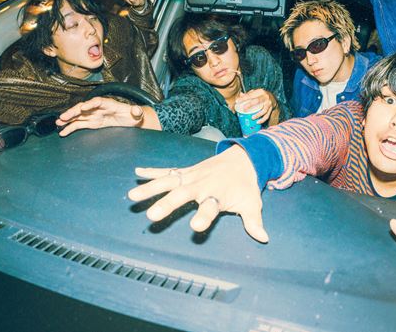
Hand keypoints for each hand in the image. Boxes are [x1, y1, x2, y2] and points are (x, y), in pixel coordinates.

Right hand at [56, 97, 143, 135]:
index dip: (90, 104)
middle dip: (74, 111)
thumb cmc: (133, 116)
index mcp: (109, 104)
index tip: (83, 107)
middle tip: (64, 117)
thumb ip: (136, 112)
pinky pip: (79, 124)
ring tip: (58, 123)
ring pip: (79, 116)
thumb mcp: (137, 114)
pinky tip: (63, 132)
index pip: (97, 102)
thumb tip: (137, 110)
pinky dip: (71, 128)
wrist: (131, 120)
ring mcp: (94, 115)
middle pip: (84, 108)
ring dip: (68, 119)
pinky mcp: (92, 123)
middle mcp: (98, 108)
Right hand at [128, 145, 268, 242]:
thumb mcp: (252, 203)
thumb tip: (263, 238)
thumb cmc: (246, 185)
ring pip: (169, 181)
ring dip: (150, 188)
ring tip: (132, 196)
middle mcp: (202, 184)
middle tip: (151, 216)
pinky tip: (137, 173)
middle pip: (183, 194)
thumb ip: (253, 221)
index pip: (210, 207)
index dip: (204, 216)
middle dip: (167, 204)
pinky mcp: (186, 171)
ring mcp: (192, 176)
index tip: (195, 227)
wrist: (244, 158)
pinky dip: (152, 171)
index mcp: (218, 194)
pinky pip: (168, 171)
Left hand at [235, 89, 277, 124]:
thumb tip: (240, 95)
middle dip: (250, 105)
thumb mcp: (255, 93)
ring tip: (252, 118)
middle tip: (244, 109)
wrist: (272, 98)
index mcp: (260, 92)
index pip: (251, 95)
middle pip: (257, 101)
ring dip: (258, 115)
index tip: (237, 101)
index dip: (243, 98)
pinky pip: (267, 115)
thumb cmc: (260, 96)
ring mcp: (269, 103)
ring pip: (264, 110)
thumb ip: (248, 94)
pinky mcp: (271, 109)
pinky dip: (262, 120)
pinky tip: (257, 122)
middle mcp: (265, 97)